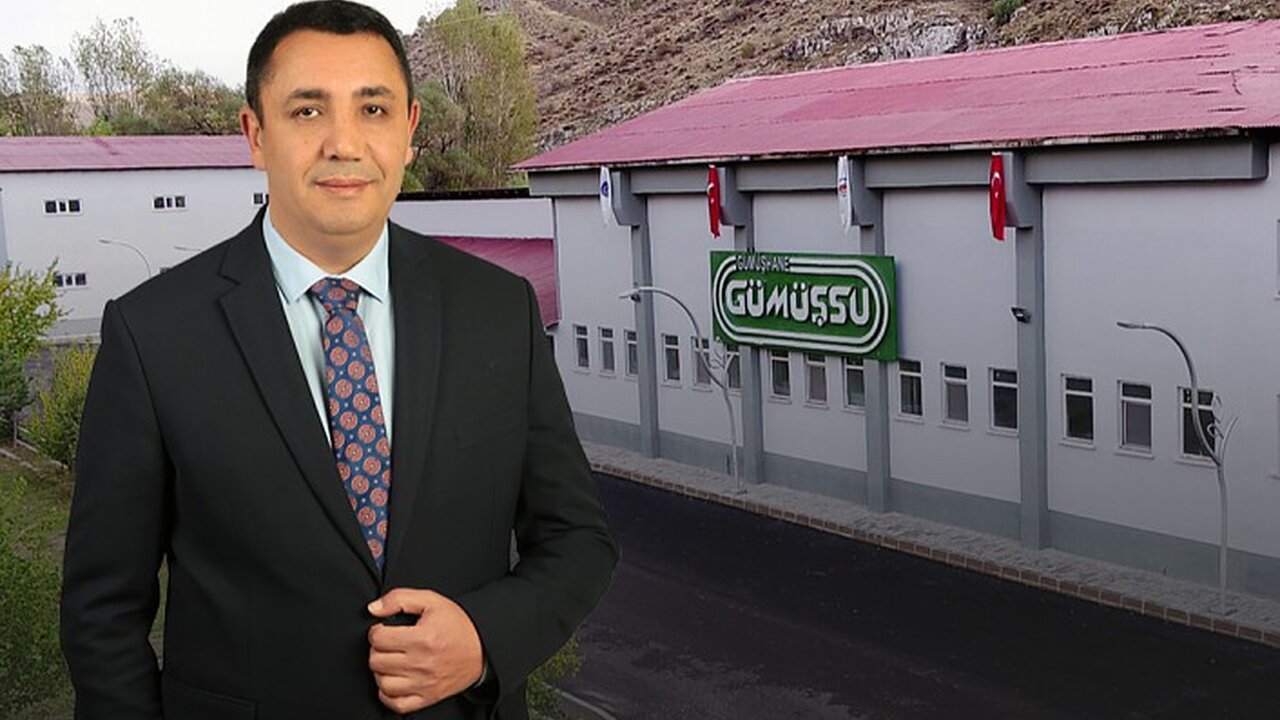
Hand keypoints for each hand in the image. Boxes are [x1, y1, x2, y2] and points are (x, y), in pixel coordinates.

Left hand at [367, 588, 484, 713]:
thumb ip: (399, 599)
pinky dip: (388, 694)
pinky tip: (394, 680)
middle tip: (388, 644)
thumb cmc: (456, 625)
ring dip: (381, 671)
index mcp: (422, 638)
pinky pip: (396, 704)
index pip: (378, 639)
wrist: (482, 648)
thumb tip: (373, 608)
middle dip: (378, 650)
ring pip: (382, 683)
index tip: (384, 630)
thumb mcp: (431, 601)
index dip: (377, 631)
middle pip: (377, 661)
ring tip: (390, 662)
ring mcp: (424, 684)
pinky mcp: (428, 697)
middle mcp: (422, 663)